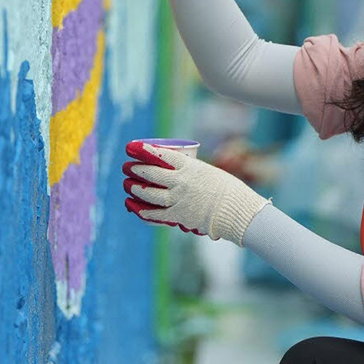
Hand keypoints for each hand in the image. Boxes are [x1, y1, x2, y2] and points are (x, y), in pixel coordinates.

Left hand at [123, 142, 268, 243]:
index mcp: (190, 167)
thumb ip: (189, 171)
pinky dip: (141, 210)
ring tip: (127, 184)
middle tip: (127, 166)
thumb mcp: (207, 171)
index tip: (132, 147)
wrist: (237, 210)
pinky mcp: (179, 216)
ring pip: (149, 193)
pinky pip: (155, 214)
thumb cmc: (226, 189)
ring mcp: (179, 199)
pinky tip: (132, 206)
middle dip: (135, 169)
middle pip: (151, 173)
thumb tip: (173, 171)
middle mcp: (181, 182)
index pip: (161, 155)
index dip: (143, 150)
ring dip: (135, 188)